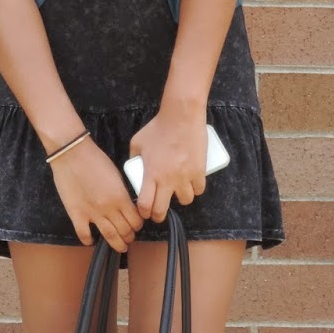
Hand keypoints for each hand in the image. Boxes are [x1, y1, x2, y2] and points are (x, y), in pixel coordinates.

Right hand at [49, 138, 144, 251]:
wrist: (72, 154)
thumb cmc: (95, 159)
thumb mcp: (117, 175)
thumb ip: (122, 193)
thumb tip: (127, 205)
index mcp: (121, 197)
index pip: (135, 220)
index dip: (138, 225)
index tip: (137, 225)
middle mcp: (108, 208)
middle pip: (124, 230)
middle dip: (130, 236)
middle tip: (130, 237)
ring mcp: (92, 213)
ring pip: (109, 236)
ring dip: (117, 243)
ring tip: (120, 246)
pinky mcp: (76, 214)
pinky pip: (84, 234)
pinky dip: (88, 240)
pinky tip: (91, 241)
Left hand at [129, 108, 207, 222]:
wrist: (181, 117)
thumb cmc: (158, 128)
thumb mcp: (137, 142)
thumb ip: (134, 157)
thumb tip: (133, 166)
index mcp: (151, 174)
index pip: (145, 204)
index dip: (144, 213)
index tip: (144, 212)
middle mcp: (168, 179)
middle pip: (162, 210)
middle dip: (159, 215)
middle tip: (158, 212)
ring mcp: (185, 176)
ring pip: (185, 201)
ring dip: (180, 199)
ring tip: (177, 191)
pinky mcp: (200, 171)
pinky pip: (199, 189)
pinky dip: (195, 189)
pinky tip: (191, 183)